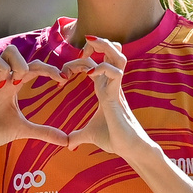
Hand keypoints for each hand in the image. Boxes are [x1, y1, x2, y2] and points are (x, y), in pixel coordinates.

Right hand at [0, 45, 77, 162]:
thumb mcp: (23, 129)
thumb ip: (44, 132)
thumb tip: (66, 141)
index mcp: (13, 84)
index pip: (33, 66)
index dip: (48, 69)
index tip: (62, 80)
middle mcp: (0, 78)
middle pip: (11, 51)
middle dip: (19, 62)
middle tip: (19, 80)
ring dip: (1, 67)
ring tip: (0, 85)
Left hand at [63, 36, 159, 162]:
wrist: (129, 149)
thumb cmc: (114, 139)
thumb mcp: (90, 135)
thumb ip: (78, 136)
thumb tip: (68, 144)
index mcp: (104, 89)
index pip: (94, 63)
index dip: (79, 61)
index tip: (63, 74)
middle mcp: (111, 84)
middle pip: (111, 52)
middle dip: (97, 43)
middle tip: (83, 46)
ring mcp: (116, 88)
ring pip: (117, 56)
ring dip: (104, 46)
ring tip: (90, 43)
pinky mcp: (117, 96)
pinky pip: (115, 72)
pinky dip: (102, 67)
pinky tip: (88, 73)